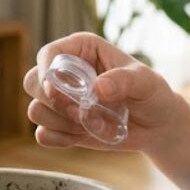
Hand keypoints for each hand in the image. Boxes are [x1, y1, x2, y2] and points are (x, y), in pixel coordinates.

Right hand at [23, 32, 183, 151]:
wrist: (157, 125)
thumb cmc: (152, 93)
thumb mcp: (145, 82)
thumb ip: (124, 80)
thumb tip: (98, 87)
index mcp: (83, 50)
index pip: (49, 54)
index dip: (45, 71)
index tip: (54, 89)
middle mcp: (66, 74)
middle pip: (32, 82)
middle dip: (51, 101)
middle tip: (80, 110)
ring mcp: (62, 101)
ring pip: (35, 110)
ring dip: (61, 122)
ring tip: (94, 123)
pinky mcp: (63, 126)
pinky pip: (43, 135)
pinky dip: (61, 139)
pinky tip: (84, 135)